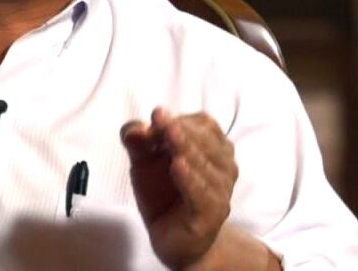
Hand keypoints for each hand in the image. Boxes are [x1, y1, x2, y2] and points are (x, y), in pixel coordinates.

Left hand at [120, 108, 236, 269]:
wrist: (174, 239)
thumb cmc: (163, 193)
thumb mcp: (144, 162)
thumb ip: (138, 142)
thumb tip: (135, 128)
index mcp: (210, 147)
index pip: (203, 125)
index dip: (180, 119)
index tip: (157, 116)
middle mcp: (222, 166)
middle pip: (207, 142)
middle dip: (183, 131)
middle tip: (162, 121)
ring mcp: (219, 192)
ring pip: (208, 167)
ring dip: (188, 149)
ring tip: (170, 136)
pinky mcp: (210, 216)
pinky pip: (203, 195)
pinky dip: (191, 179)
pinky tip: (177, 166)